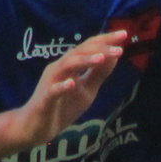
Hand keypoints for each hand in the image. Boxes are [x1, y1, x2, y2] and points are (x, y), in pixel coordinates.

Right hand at [7, 31, 125, 151]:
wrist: (36, 127)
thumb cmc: (62, 106)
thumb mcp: (87, 90)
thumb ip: (99, 74)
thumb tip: (115, 56)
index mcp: (69, 65)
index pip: (88, 48)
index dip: (105, 40)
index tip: (124, 34)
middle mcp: (59, 69)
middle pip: (78, 52)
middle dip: (99, 48)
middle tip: (119, 47)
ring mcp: (50, 83)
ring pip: (66, 66)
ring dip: (84, 61)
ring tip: (101, 59)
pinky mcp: (44, 100)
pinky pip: (52, 91)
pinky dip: (62, 86)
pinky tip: (72, 84)